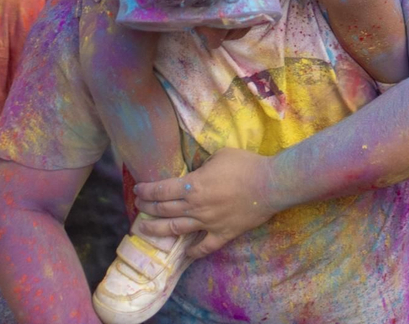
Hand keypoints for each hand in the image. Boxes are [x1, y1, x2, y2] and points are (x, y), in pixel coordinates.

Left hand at [133, 147, 281, 258]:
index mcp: (193, 186)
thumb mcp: (220, 154)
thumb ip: (203, 164)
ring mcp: (208, 223)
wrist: (271, 184)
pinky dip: (193, 252)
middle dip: (147, 208)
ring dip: (157, 230)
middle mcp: (195, 207)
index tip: (138, 190)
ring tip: (144, 229)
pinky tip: (186, 253)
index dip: (146, 191)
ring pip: (175, 230)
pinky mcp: (222, 234)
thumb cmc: (247, 165)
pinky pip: (204, 247)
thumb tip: (197, 171)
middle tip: (138, 207)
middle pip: (164, 210)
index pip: (161, 190)